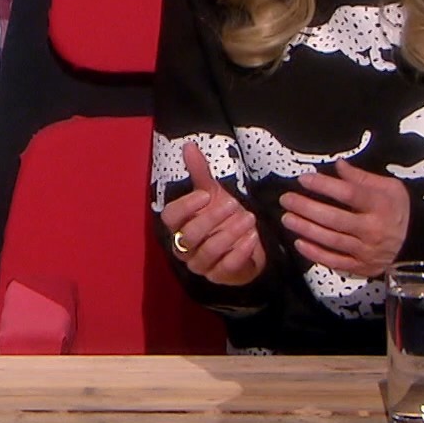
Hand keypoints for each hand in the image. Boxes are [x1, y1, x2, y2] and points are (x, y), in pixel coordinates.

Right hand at [158, 140, 264, 286]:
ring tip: (249, 218)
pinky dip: (241, 251)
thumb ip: (199, 172)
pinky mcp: (219, 276)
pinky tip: (253, 237)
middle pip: (190, 235)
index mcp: (178, 226)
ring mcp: (201, 264)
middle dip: (213, 218)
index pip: (170, 218)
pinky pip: (227, 266)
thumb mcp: (212, 193)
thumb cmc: (222, 217)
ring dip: (230, 233)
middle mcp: (184, 247)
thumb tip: (189, 146)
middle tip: (235, 204)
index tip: (206, 194)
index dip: (186, 206)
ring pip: (210, 251)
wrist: (244, 245)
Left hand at [278, 159, 410, 277]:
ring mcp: (367, 250)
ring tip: (287, 218)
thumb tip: (339, 165)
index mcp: (381, 206)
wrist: (413, 243)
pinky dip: (315, 253)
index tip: (304, 179)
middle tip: (287, 199)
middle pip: (335, 218)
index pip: (349, 194)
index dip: (324, 186)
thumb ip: (361, 177)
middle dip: (307, 208)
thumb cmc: (395, 211)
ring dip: (305, 229)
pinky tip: (299, 243)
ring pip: (331, 240)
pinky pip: (334, 261)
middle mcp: (374, 229)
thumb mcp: (388, 188)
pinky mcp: (361, 266)